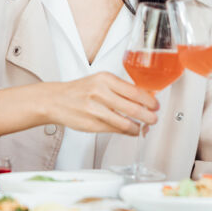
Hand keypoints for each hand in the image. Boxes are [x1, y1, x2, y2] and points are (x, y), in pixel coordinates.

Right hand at [45, 72, 159, 134]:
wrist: (55, 100)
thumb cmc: (80, 91)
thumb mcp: (100, 81)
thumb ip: (120, 88)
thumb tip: (143, 98)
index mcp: (104, 79)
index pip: (134, 91)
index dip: (149, 100)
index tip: (155, 105)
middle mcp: (99, 93)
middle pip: (132, 108)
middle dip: (147, 115)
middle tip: (154, 118)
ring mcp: (94, 110)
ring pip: (124, 122)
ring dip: (138, 126)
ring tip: (144, 126)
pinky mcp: (91, 125)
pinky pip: (114, 130)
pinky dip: (126, 131)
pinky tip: (131, 130)